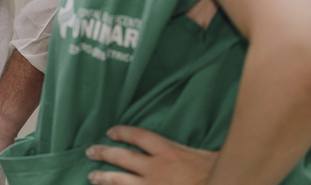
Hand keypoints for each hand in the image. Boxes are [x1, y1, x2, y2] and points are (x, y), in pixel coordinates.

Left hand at [86, 126, 216, 184]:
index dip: (123, 133)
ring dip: (103, 178)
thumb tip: (200, 150)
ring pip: (119, 180)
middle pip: (121, 157)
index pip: (138, 136)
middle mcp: (154, 168)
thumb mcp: (209, 157)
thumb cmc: (218, 176)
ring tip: (91, 176)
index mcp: (168, 152)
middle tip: (90, 152)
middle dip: (104, 153)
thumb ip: (195, 153)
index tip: (111, 131)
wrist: (220, 184)